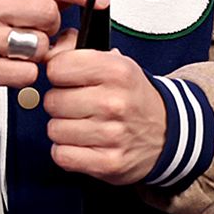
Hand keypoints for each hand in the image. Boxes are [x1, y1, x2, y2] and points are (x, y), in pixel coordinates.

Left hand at [43, 41, 166, 184]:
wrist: (166, 133)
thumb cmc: (132, 96)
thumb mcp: (114, 63)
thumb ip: (76, 50)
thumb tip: (46, 52)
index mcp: (117, 71)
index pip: (57, 68)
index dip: (58, 73)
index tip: (68, 79)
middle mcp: (115, 102)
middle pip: (52, 101)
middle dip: (60, 102)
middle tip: (78, 104)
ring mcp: (112, 135)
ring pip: (54, 129)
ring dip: (63, 128)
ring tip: (83, 124)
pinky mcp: (108, 163)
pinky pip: (62, 155)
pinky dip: (67, 151)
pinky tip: (82, 143)